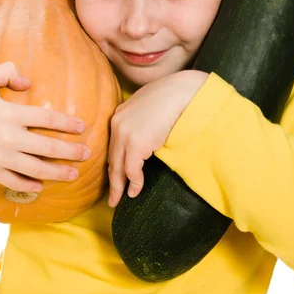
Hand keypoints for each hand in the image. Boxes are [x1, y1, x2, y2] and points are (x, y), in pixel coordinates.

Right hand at [0, 62, 90, 192]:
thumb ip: (8, 72)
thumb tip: (29, 82)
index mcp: (10, 113)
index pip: (47, 119)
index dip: (67, 124)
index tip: (82, 127)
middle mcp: (8, 138)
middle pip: (47, 148)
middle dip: (71, 152)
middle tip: (88, 153)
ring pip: (35, 169)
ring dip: (57, 173)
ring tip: (74, 174)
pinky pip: (14, 182)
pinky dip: (29, 186)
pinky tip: (41, 185)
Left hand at [107, 69, 208, 206]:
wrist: (181, 92)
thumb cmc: (172, 98)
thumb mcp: (149, 108)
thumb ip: (142, 120)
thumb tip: (147, 136)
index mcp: (119, 115)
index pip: (113, 145)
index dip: (114, 163)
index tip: (115, 177)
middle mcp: (117, 124)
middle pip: (112, 158)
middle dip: (112, 179)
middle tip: (112, 198)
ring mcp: (124, 133)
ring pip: (118, 167)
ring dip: (119, 186)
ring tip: (119, 201)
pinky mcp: (136, 143)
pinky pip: (132, 169)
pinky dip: (134, 183)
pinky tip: (135, 192)